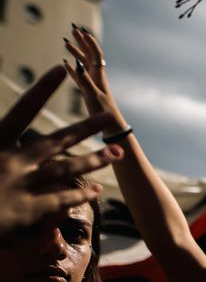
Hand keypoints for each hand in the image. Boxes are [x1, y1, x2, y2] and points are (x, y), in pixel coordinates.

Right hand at [0, 67, 123, 232]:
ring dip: (94, 160)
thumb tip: (3, 125)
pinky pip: (61, 200)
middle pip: (57, 140)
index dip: (42, 89)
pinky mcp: (27, 211)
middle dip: (86, 128)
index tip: (60, 70)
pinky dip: (81, 195)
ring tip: (117, 152)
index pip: (22, 109)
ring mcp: (23, 187)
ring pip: (67, 169)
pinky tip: (97, 190)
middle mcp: (12, 162)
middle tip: (110, 116)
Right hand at [62, 25, 123, 124]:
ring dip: (76, 52)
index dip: (89, 42)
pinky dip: (72, 68)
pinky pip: (78, 76)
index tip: (81, 30)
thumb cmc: (103, 112)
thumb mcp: (92, 95)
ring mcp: (92, 83)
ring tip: (66, 42)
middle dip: (82, 41)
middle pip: (89, 54)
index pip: (95, 54)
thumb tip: (77, 63)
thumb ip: (84, 80)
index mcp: (98, 76)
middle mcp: (96, 76)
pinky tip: (65, 64)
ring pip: (83, 63)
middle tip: (73, 28)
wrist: (111, 126)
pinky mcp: (88, 91)